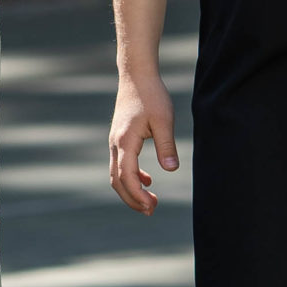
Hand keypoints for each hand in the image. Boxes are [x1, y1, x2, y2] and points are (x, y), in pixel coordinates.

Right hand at [109, 72, 178, 214]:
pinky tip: (148, 180)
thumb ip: (167, 146)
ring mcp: (115, 141)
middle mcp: (115, 144)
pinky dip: (132, 177)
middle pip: (117, 181)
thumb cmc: (151, 95)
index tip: (152, 205)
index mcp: (125, 141)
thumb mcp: (164, 120)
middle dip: (132, 199)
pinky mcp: (119, 138)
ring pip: (117, 174)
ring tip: (150, 202)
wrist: (136, 76)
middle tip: (151, 211)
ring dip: (131, 190)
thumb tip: (172, 170)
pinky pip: (121, 164)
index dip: (138, 194)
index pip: (126, 176)